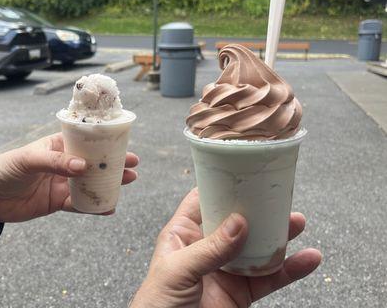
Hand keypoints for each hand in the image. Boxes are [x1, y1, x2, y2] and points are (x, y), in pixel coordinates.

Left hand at [0, 133, 138, 221]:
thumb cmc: (5, 168)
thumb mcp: (29, 159)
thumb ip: (55, 162)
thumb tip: (83, 167)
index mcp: (57, 146)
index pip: (85, 142)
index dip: (105, 143)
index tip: (123, 144)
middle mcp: (62, 163)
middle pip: (93, 163)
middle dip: (113, 164)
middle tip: (133, 166)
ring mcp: (61, 183)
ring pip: (90, 183)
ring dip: (108, 183)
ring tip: (127, 182)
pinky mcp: (57, 202)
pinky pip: (79, 204)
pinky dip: (93, 206)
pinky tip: (108, 208)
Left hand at [131, 188, 321, 307]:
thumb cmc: (157, 302)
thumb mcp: (178, 270)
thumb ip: (209, 249)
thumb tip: (240, 222)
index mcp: (183, 233)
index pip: (203, 201)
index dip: (221, 186)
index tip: (244, 172)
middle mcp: (206, 247)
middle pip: (236, 221)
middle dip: (258, 209)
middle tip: (280, 196)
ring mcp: (226, 269)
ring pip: (257, 247)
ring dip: (279, 235)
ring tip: (298, 222)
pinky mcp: (241, 292)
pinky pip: (269, 278)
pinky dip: (290, 269)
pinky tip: (308, 259)